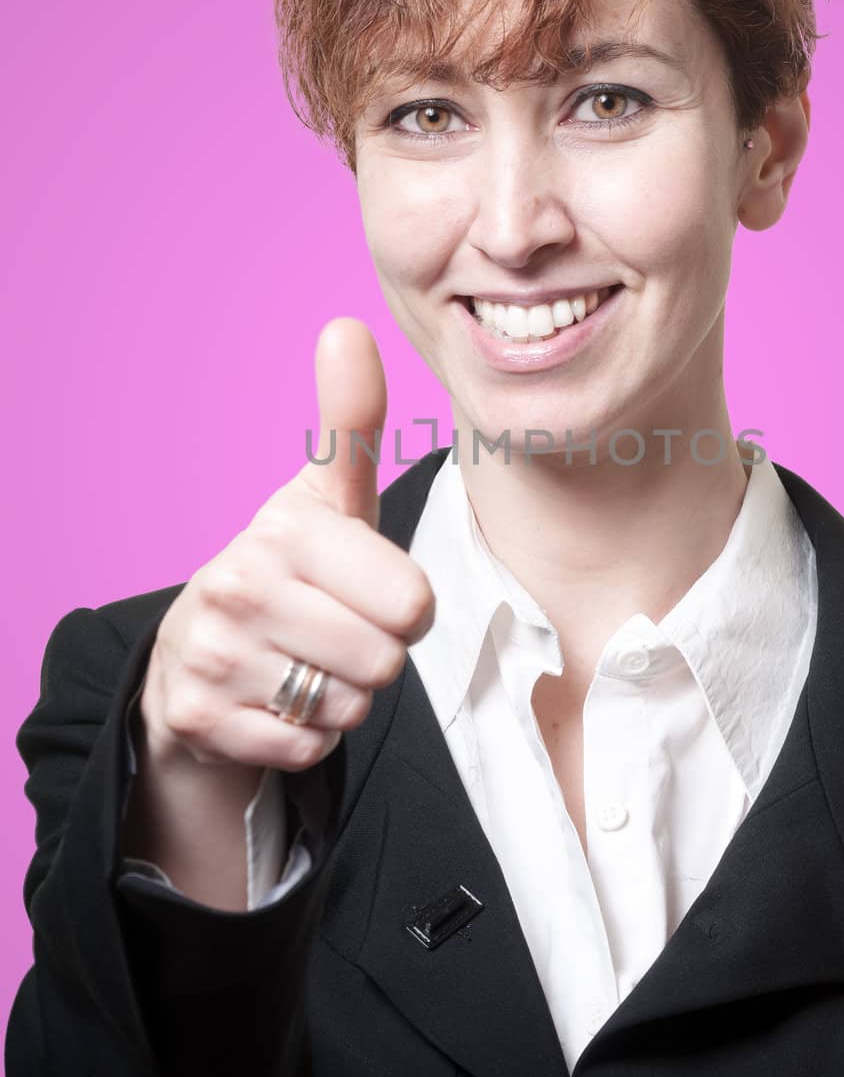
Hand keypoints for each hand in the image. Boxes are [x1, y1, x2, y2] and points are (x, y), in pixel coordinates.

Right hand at [139, 318, 434, 772]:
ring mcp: (213, 654)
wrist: (198, 652)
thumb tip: (346, 327)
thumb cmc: (294, 570)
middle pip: (385, 662)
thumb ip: (348, 424)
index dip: (406, 607)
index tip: (368, 589)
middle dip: (375, 656)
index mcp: (284, 529)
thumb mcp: (328, 500)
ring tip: (304, 661)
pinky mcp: (199, 718)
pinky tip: (276, 699)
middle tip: (334, 629)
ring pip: (348, 708)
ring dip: (341, 698)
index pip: (412, 603)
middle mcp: (238, 585)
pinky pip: (308, 749)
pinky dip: (305, 737)